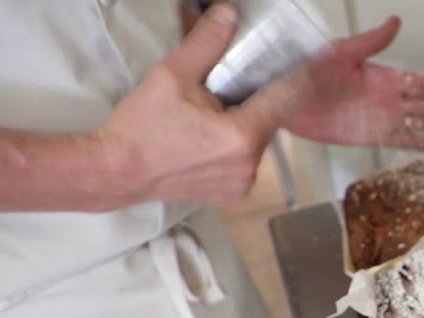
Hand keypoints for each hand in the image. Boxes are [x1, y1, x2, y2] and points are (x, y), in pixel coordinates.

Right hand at [95, 3, 304, 204]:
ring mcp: (243, 183)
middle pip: (271, 120)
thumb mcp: (173, 75)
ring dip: (248, 122)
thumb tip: (228, 14)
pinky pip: (247, 160)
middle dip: (258, 99)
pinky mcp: (234, 193)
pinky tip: (213, 135)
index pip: (284, 98)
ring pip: (259, 141)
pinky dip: (237, 145)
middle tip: (234, 85)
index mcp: (241, 137)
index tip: (306, 61)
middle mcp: (250, 165)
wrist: (116, 171)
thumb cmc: (142, 128)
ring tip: (217, 111)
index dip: (295, 76)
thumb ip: (207, 43)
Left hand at [280, 17, 423, 151]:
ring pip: (423, 125)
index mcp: (386, 77)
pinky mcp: (371, 136)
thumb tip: (395, 22)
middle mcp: (389, 99)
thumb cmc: (307, 70)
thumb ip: (370, 42)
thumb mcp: (340, 51)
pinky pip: (404, 140)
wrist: (285, 97)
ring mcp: (382, 118)